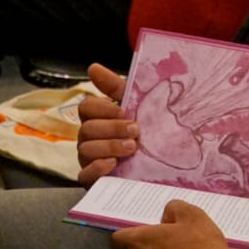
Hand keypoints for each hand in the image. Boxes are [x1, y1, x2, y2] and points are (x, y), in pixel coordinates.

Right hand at [77, 63, 136, 186]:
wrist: (164, 164)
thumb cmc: (146, 131)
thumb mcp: (135, 105)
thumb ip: (115, 86)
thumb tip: (92, 67)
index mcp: (97, 119)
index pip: (86, 107)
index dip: (103, 108)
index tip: (124, 111)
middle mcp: (89, 138)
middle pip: (87, 129)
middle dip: (113, 129)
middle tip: (136, 131)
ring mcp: (89, 160)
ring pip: (86, 150)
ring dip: (110, 146)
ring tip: (132, 148)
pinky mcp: (94, 181)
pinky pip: (84, 175)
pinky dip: (98, 168)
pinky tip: (114, 164)